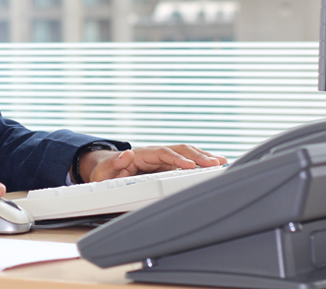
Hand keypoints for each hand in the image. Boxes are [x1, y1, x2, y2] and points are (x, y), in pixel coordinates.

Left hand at [79, 145, 228, 182]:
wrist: (106, 170)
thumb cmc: (105, 173)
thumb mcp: (103, 171)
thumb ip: (114, 163)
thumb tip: (127, 153)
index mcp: (142, 154)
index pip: (164, 154)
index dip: (177, 159)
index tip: (190, 165)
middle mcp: (155, 153)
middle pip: (180, 151)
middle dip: (198, 156)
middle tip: (215, 163)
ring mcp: (163, 158)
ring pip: (187, 154)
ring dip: (204, 157)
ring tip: (222, 162)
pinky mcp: (168, 164)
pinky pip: (187, 161)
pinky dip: (202, 162)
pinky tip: (216, 164)